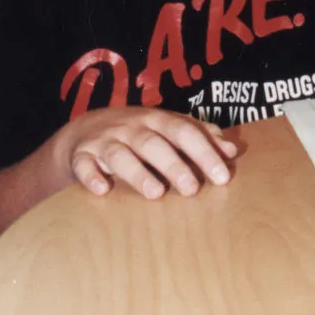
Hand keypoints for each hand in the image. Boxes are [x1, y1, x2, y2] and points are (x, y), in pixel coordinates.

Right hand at [52, 107, 237, 199]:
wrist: (84, 130)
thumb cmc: (137, 133)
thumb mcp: (167, 128)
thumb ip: (199, 137)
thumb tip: (232, 150)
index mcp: (157, 120)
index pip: (185, 132)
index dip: (204, 152)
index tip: (223, 176)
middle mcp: (131, 127)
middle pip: (154, 143)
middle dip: (174, 165)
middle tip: (192, 189)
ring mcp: (105, 141)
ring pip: (121, 155)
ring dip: (138, 173)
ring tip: (156, 193)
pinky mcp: (81, 156)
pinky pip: (84, 165)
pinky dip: (92, 176)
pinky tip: (102, 190)